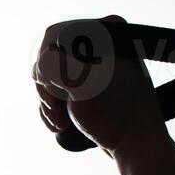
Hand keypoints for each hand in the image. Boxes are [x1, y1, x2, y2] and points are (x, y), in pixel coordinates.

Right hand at [33, 15, 167, 154]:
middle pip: (48, 57)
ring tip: (62, 120)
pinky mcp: (86, 82)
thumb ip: (58, 68)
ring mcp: (91, 63)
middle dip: (47, 89)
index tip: (60, 91)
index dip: (48, 65)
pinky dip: (51, 108)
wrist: (135, 144)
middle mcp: (99, 42)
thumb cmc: (118, 115)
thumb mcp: (86, 87)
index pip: (54, 35)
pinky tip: (62, 123)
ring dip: (48, 102)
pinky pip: (55, 89)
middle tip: (59, 109)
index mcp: (105, 31)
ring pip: (48, 76)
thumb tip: (40, 64)